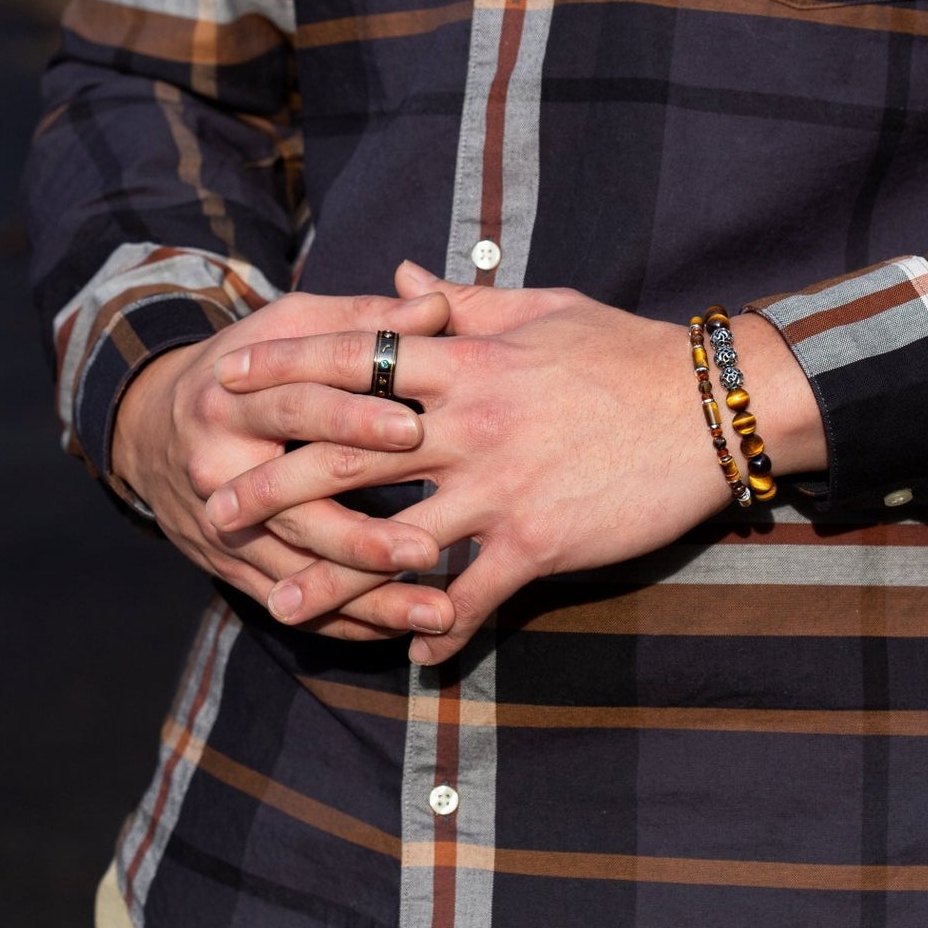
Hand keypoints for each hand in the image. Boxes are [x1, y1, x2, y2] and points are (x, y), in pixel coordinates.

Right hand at [112, 289, 459, 638]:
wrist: (150, 428)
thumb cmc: (242, 369)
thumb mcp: (288, 330)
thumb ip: (363, 322)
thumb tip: (436, 306)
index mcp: (232, 400)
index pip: (296, 409)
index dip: (352, 417)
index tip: (414, 428)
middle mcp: (219, 470)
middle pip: (295, 510)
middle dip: (365, 535)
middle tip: (430, 548)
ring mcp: (221, 527)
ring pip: (298, 572)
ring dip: (369, 596)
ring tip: (437, 609)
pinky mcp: (228, 567)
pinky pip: (290, 603)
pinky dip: (345, 621)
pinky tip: (400, 630)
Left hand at [206, 262, 828, 663]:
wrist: (712, 404)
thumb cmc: (624, 349)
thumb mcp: (539, 307)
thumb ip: (460, 298)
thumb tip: (398, 272)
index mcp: (464, 357)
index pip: (354, 356)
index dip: (285, 367)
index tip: (229, 380)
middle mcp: (468, 421)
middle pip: (347, 452)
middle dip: (274, 481)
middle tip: (215, 507)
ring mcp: (499, 485)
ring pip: (394, 537)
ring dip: (331, 576)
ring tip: (276, 604)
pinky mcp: (537, 539)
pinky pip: (474, 594)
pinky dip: (440, 628)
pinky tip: (411, 655)